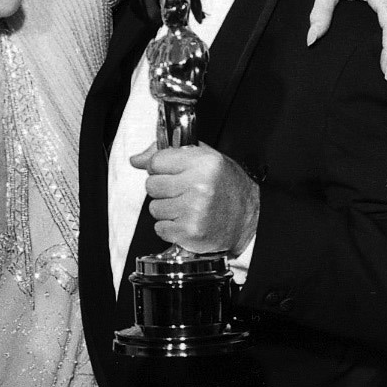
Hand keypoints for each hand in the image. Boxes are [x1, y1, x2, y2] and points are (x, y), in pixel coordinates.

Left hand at [129, 142, 258, 254]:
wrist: (250, 219)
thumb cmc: (225, 187)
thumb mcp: (203, 159)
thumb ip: (167, 154)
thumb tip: (136, 160)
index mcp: (203, 162)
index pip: (156, 161)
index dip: (160, 168)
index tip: (171, 172)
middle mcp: (200, 184)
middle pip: (151, 185)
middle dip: (162, 190)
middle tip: (182, 192)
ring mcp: (195, 210)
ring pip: (154, 208)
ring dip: (167, 210)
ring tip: (187, 208)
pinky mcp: (191, 232)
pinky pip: (160, 228)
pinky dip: (170, 228)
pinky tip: (187, 221)